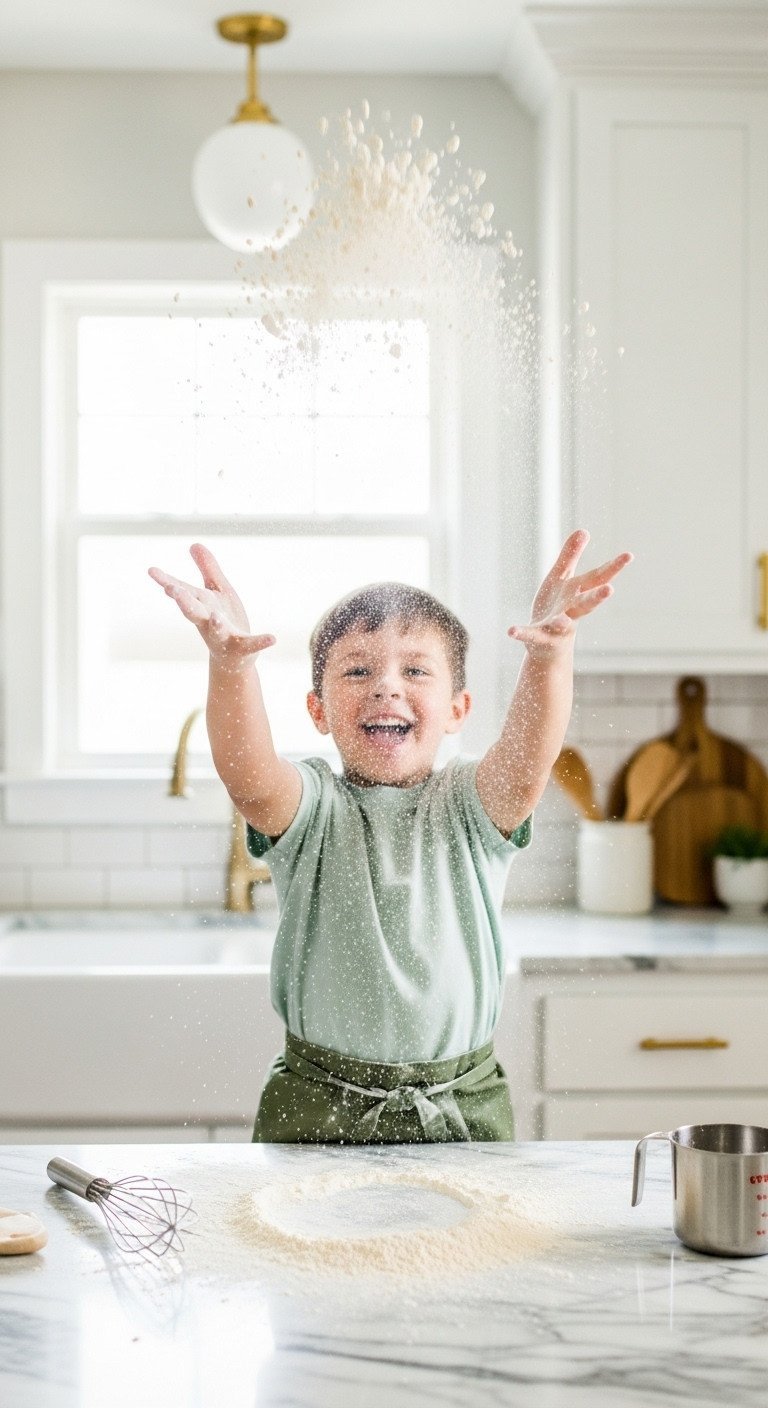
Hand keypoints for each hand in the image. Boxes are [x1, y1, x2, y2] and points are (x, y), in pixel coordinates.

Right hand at [148, 543, 275, 669]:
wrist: (234, 659)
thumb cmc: (224, 620)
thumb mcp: (217, 592)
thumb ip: (208, 569)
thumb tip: (193, 544)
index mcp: (202, 606)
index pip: (183, 593)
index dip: (167, 582)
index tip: (152, 571)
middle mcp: (209, 622)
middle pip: (194, 612)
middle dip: (184, 602)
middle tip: (172, 591)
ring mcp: (225, 636)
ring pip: (217, 630)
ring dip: (215, 624)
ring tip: (216, 616)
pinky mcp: (244, 647)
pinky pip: (253, 645)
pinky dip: (262, 642)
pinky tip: (273, 638)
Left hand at [508, 530, 631, 659]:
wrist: (545, 645)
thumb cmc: (557, 607)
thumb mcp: (562, 579)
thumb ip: (571, 556)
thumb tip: (584, 530)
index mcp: (577, 594)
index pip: (597, 579)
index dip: (613, 567)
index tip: (629, 555)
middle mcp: (571, 611)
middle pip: (586, 604)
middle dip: (597, 598)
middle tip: (610, 590)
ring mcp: (556, 627)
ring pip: (562, 624)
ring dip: (563, 622)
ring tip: (562, 620)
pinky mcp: (538, 638)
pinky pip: (530, 635)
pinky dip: (522, 633)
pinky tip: (511, 630)